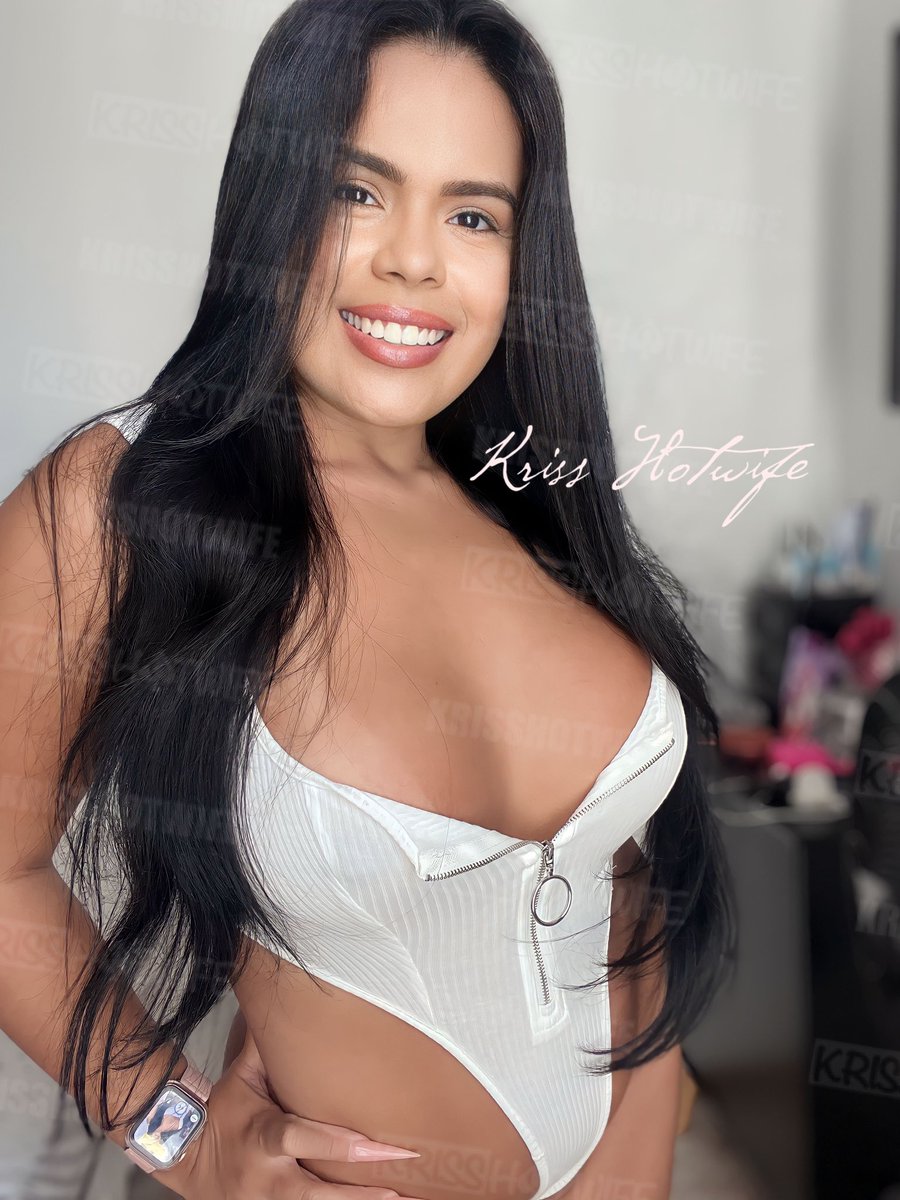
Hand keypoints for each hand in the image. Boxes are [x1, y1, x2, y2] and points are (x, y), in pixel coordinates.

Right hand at [156, 1021, 423, 1199]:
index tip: (377, 1145)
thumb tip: (283, 995)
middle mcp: (265, 1176)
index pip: (302, 1138)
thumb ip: (268, 1043)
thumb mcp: (242, 1075)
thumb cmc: (223, 1110)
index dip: (341, 1145)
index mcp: (261, 1135)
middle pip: (314, 1192)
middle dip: (357, 1194)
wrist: (181, 1156)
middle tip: (399, 1187)